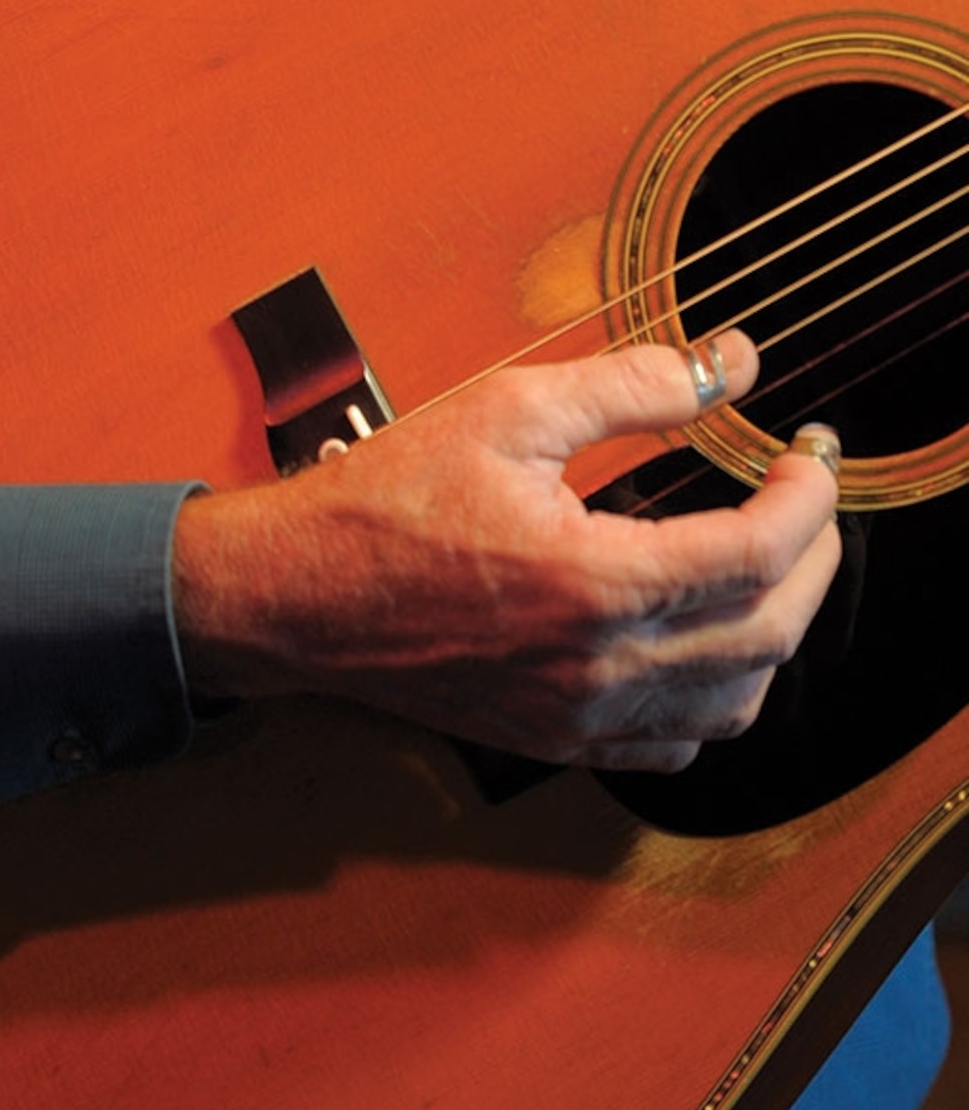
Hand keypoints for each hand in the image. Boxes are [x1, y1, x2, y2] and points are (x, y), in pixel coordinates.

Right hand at [171, 334, 842, 772]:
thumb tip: (727, 364)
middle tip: (806, 501)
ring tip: (768, 565)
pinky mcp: (553, 739)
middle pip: (768, 634)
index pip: (756, 554)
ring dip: (775, 632)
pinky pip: (674, 744)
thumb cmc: (385, 499)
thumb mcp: (508, 409)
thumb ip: (632, 385)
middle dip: (812, 561)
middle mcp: (598, 667)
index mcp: (594, 582)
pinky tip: (703, 640)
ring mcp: (578, 716)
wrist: (296, 593)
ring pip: (736, 703)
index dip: (807, 500)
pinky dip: (716, 696)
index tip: (808, 455)